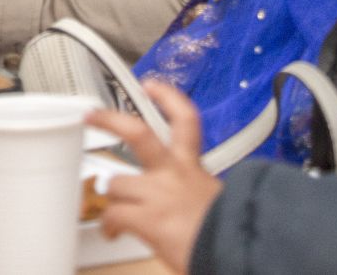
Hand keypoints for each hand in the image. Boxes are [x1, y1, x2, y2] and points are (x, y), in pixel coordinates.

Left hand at [88, 85, 222, 273]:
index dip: (167, 98)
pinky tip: (112, 232)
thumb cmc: (232, 233)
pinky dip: (109, 225)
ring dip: (113, 197)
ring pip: (116, 183)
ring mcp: (157, 193)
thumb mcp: (219, 201)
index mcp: (194, 168)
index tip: (152, 86)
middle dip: (111, 120)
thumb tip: (187, 207)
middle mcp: (174, 174)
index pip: (185, 121)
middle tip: (93, 115)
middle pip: (138, 134)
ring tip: (115, 212)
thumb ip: (196, 194)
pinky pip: (113, 215)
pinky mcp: (147, 217)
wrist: (243, 250)